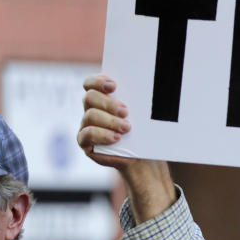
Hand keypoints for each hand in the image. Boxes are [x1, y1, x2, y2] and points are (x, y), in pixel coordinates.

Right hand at [77, 74, 174, 222]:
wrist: (144, 157)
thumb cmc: (145, 132)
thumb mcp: (145, 115)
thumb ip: (141, 101)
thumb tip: (153, 87)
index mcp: (104, 98)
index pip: (91, 83)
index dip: (98, 81)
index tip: (114, 85)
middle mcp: (92, 109)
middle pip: (90, 97)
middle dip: (108, 103)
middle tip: (126, 111)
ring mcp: (87, 125)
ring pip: (90, 115)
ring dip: (109, 121)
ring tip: (127, 128)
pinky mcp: (85, 142)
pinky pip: (86, 134)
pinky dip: (102, 135)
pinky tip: (117, 138)